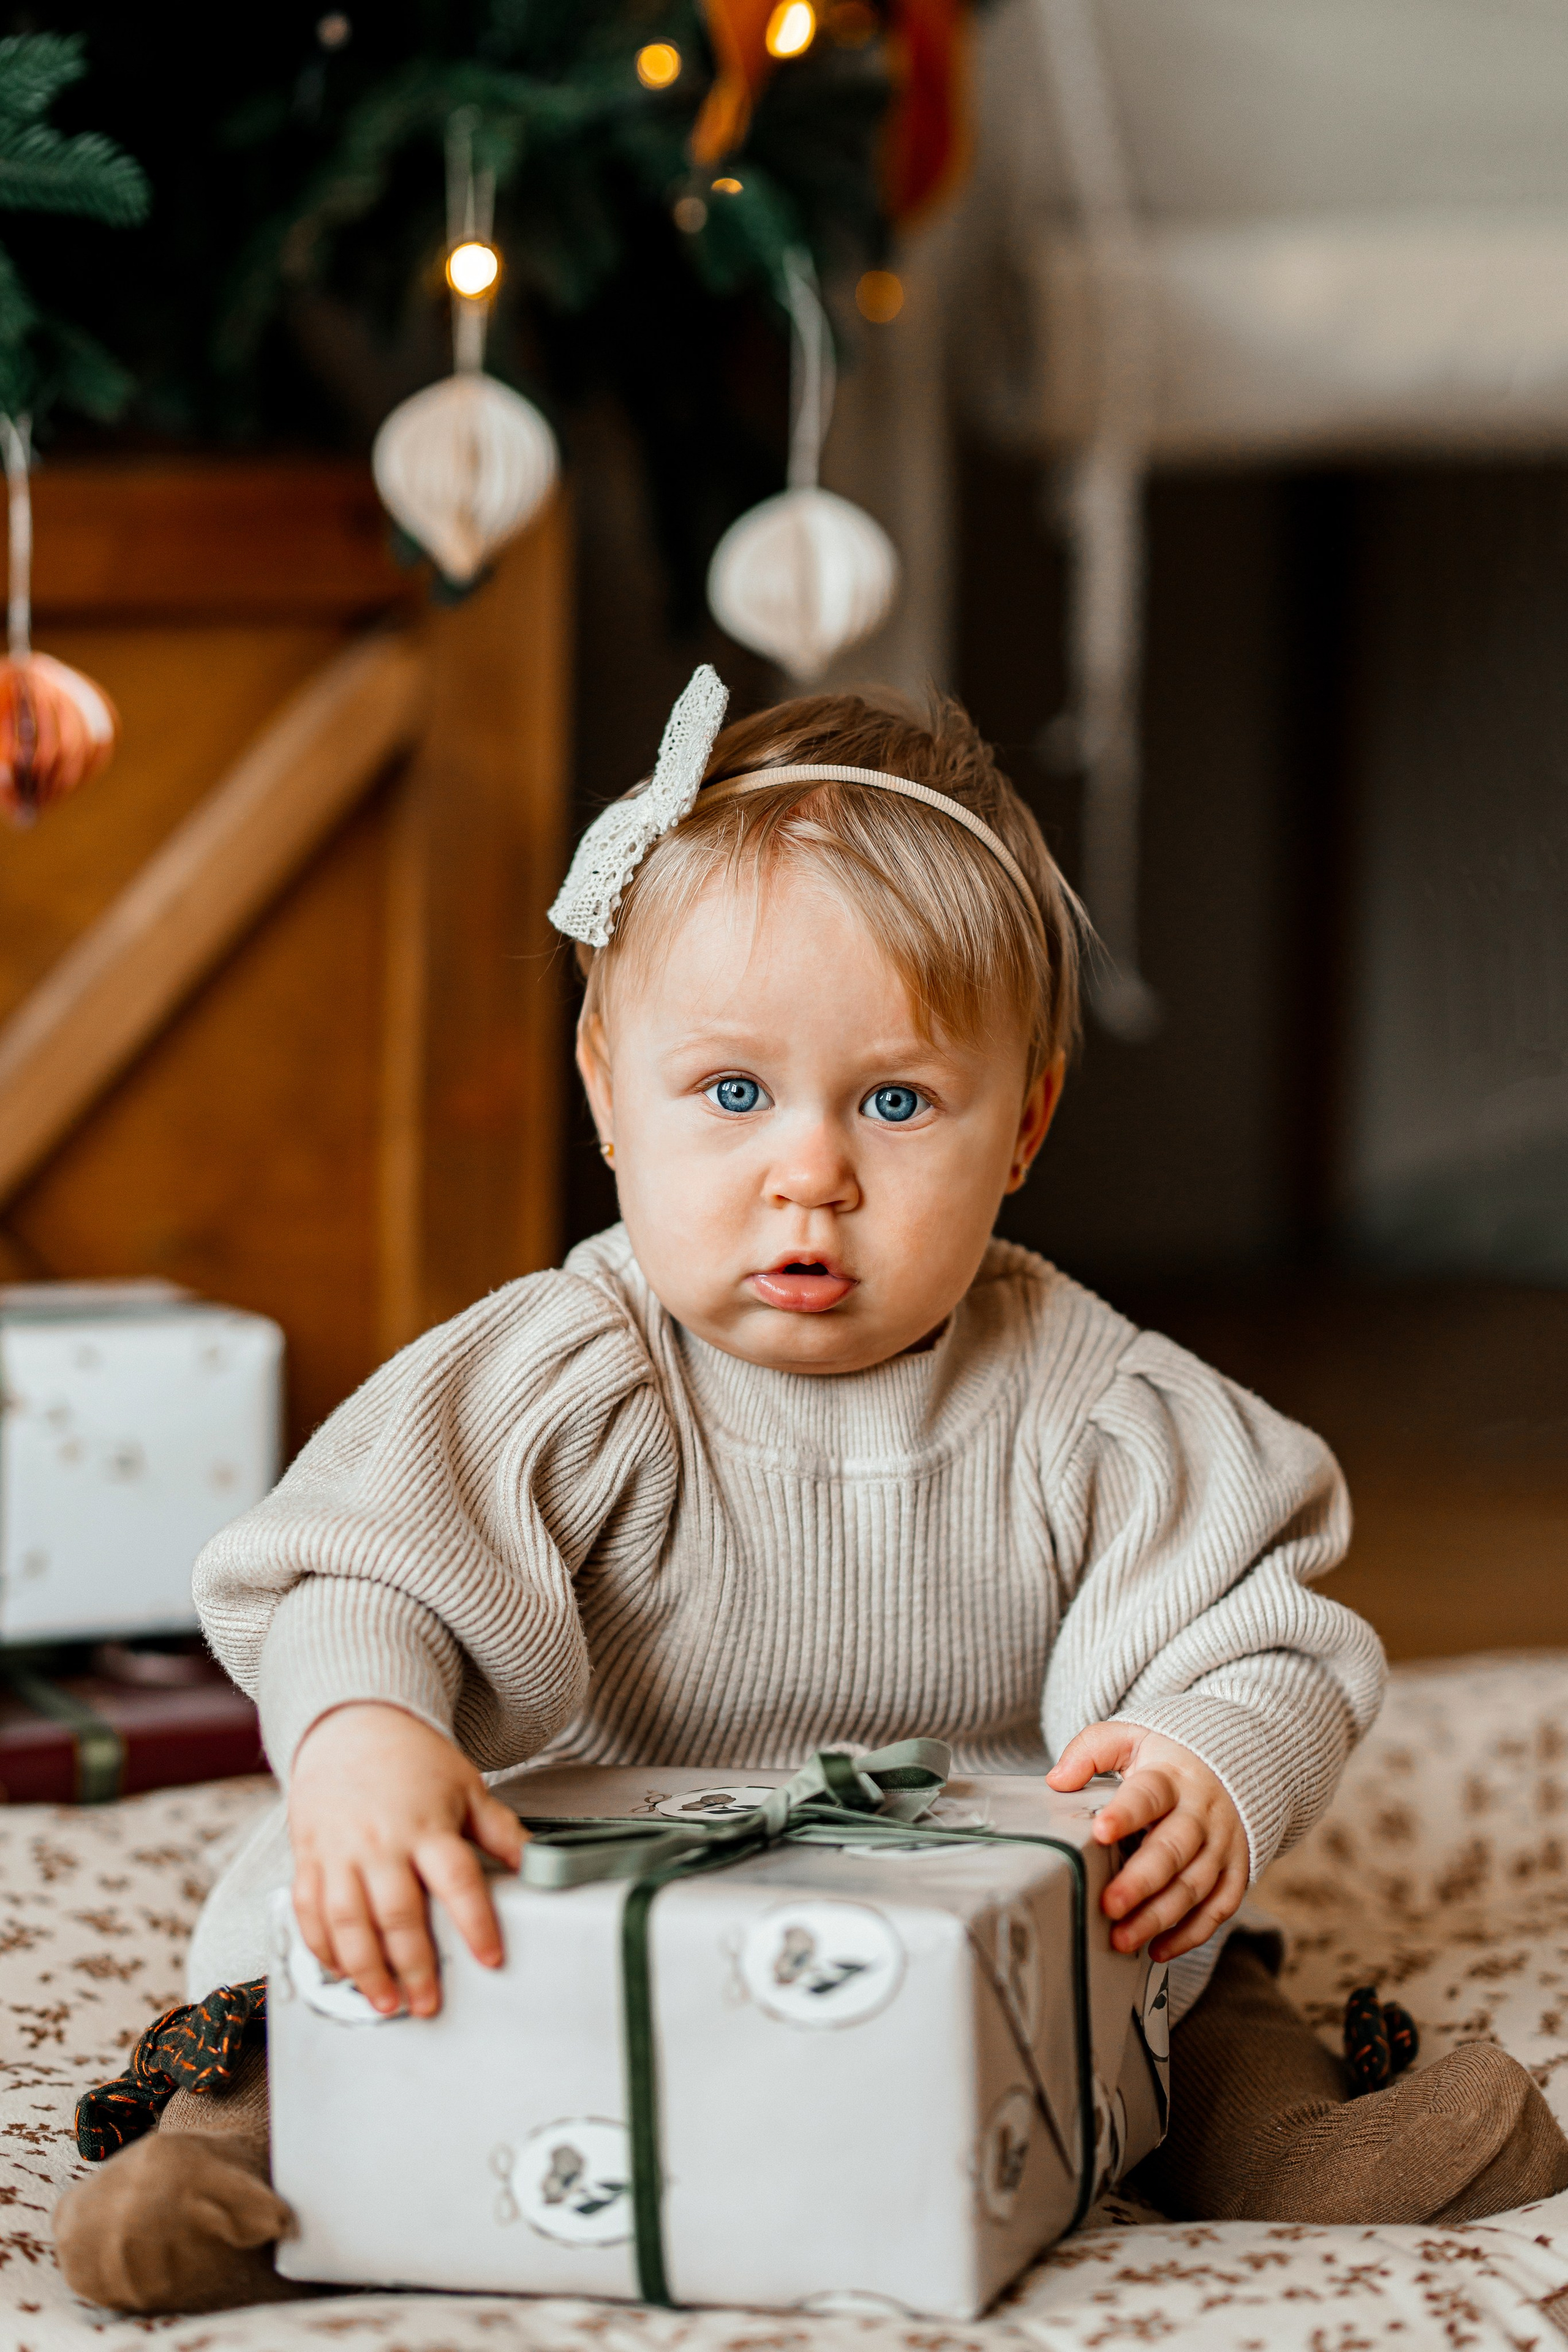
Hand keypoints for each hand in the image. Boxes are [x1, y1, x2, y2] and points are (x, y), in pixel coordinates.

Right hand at [288, 1703, 524, 2017]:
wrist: (352, 1724)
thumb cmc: (412, 1760)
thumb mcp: (466, 1786)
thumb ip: (499, 1829)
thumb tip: (535, 1861)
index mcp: (427, 1825)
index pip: (457, 1880)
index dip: (476, 1922)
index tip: (491, 1959)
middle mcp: (381, 1842)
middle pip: (398, 1913)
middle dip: (414, 1966)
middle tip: (427, 2003)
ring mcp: (340, 1851)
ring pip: (348, 1921)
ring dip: (365, 1969)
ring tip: (385, 2002)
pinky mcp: (310, 1857)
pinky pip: (308, 1910)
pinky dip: (321, 1946)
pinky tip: (339, 1971)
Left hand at [1047, 1721, 1248, 1961]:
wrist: (1237, 1764)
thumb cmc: (1168, 1758)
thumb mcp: (1131, 1737)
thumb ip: (1092, 1751)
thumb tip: (1057, 1780)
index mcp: (1172, 1778)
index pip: (1149, 1795)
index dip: (1126, 1814)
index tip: (1100, 1832)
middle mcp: (1201, 1814)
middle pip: (1173, 1850)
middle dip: (1141, 1882)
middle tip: (1108, 1906)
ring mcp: (1222, 1845)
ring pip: (1195, 1886)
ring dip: (1159, 1916)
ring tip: (1123, 1939)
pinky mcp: (1235, 1871)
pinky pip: (1219, 1908)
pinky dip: (1192, 1934)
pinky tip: (1159, 1950)